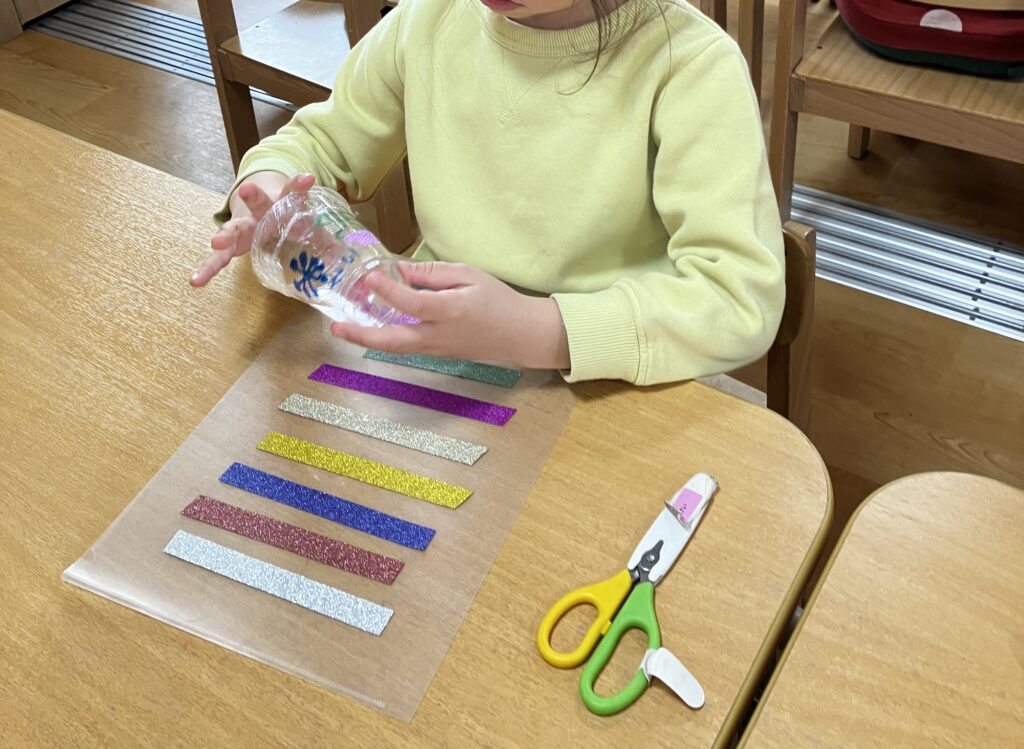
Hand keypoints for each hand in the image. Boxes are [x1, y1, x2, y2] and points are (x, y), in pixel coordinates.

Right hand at [190, 172, 315, 286]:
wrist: (252, 197)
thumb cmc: (284, 216)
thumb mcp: (304, 221)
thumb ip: (323, 235)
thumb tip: (345, 250)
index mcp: (281, 204)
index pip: (292, 193)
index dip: (299, 186)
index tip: (307, 178)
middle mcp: (259, 212)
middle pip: (258, 205)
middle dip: (254, 198)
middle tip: (248, 190)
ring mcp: (241, 226)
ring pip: (234, 229)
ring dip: (225, 235)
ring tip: (217, 242)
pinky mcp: (230, 244)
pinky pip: (218, 259)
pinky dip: (208, 269)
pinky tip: (196, 281)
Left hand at [331, 261, 570, 369]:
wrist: (520, 334)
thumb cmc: (498, 300)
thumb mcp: (469, 275)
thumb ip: (433, 273)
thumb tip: (400, 269)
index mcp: (449, 311)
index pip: (411, 302)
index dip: (388, 290)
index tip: (371, 277)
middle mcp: (439, 335)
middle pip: (393, 341)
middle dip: (362, 335)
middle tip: (336, 328)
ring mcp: (437, 349)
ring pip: (396, 349)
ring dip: (368, 340)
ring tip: (344, 330)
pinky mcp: (438, 354)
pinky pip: (407, 348)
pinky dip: (386, 341)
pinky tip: (372, 330)